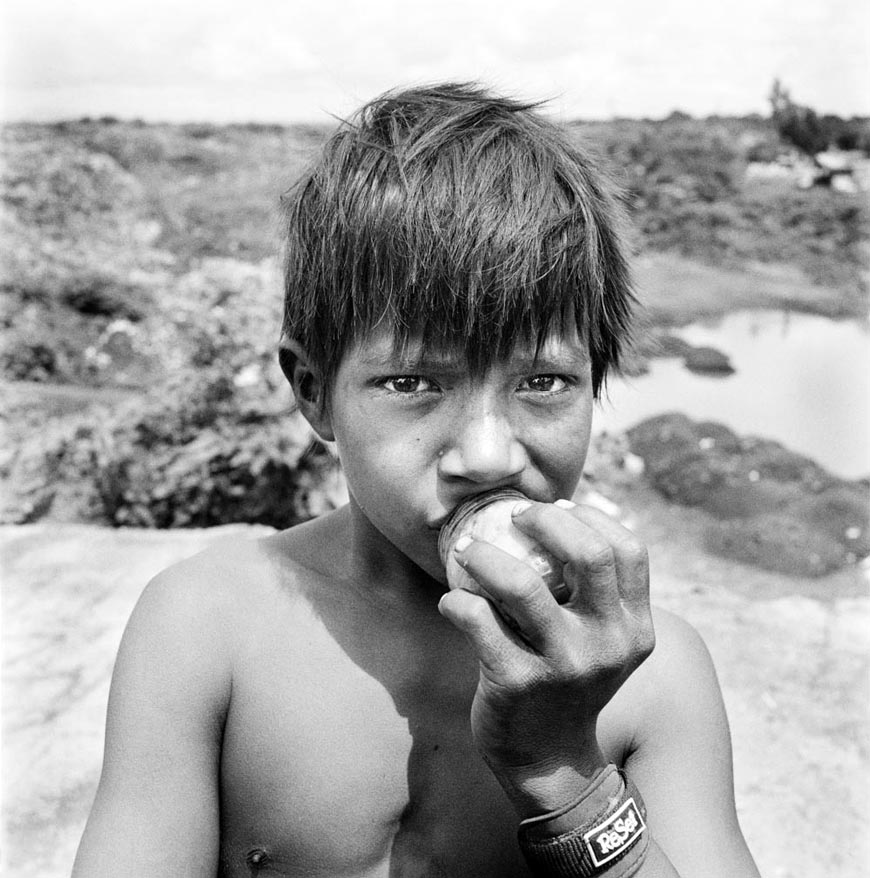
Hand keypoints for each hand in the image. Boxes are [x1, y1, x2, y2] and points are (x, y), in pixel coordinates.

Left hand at [437, 500, 654, 817]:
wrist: (547, 760)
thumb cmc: (566, 679)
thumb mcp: (600, 641)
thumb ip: (594, 591)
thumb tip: (566, 514)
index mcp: (635, 628)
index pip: (629, 550)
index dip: (593, 517)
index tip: (558, 508)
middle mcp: (608, 644)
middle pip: (589, 554)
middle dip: (545, 520)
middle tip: (514, 515)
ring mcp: (563, 665)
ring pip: (522, 584)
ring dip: (485, 556)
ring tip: (465, 549)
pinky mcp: (517, 682)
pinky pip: (477, 620)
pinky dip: (456, 601)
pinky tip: (452, 603)